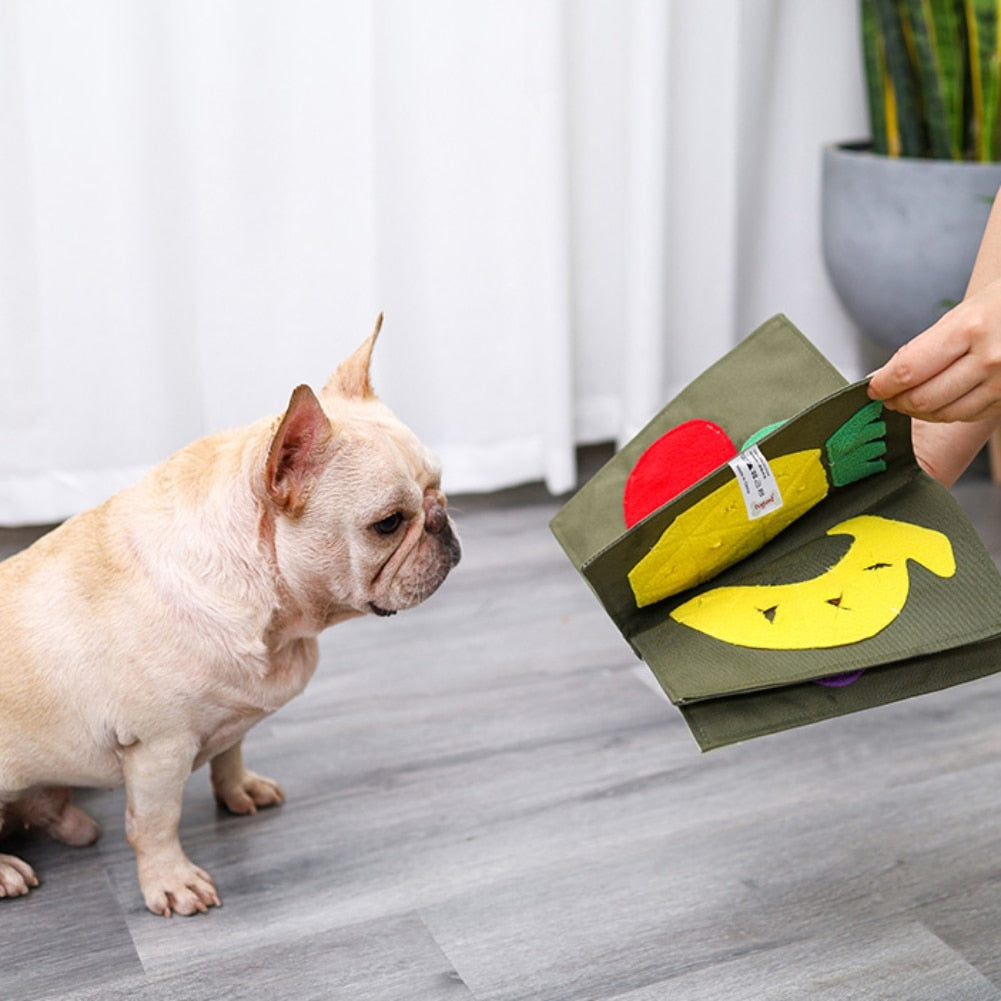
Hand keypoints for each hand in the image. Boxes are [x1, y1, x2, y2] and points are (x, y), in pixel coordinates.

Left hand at [868, 277, 1000, 421]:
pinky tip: (941, 401)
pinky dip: (946, 413)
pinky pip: (968, 416)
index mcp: (970, 328)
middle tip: (888, 398)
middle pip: (923, 398)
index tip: (873, 389)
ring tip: (909, 401)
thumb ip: (922, 348)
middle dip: (898, 401)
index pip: (908, 371)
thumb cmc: (999, 307)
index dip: (883, 385)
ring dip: (919, 411)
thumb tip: (884, 378)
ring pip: (944, 413)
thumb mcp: (959, 315)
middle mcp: (989, 358)